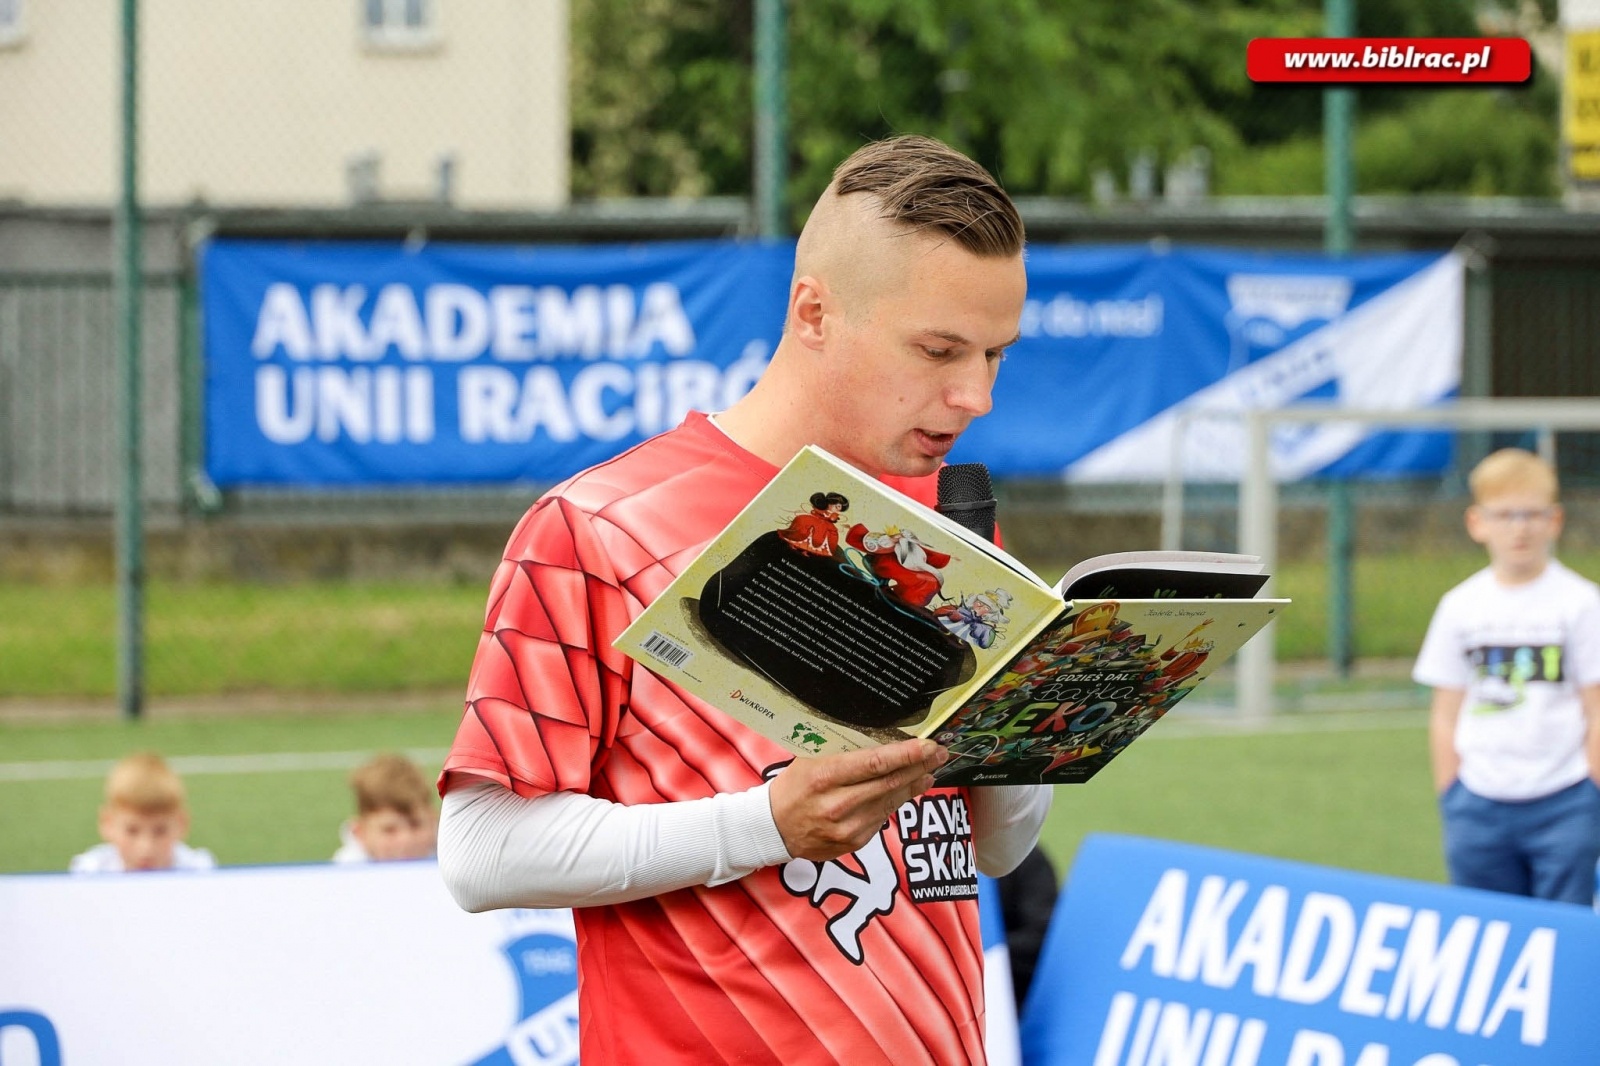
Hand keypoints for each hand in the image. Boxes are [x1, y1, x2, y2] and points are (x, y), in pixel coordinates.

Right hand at [768, 740, 947, 860]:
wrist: (775, 828)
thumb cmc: (795, 785)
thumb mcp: (811, 759)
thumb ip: (844, 750)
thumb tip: (885, 737)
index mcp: (825, 776)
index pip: (874, 763)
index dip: (905, 754)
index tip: (927, 745)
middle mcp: (838, 804)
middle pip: (889, 782)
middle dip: (919, 766)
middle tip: (940, 753)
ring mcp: (848, 827)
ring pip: (891, 801)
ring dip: (914, 784)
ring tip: (930, 769)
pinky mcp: (854, 842)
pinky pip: (883, 817)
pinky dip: (897, 801)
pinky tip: (908, 789)